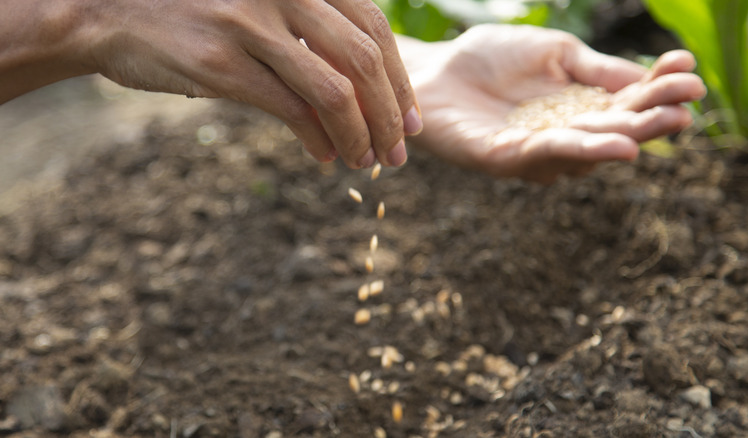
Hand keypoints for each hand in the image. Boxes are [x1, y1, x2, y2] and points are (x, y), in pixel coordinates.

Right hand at [85, 0, 420, 167]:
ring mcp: (251, 24)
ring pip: (334, 91)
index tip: (411, 120)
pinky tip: (327, 158)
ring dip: (361, 135)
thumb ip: (312, 30)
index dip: (401, 80)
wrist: (111, 10)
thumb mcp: (264, 3)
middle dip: (390, 114)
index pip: (375, 27)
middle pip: (364, 60)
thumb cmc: (199, 11)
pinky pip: (291, 111)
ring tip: (368, 162)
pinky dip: (319, 141)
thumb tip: (366, 87)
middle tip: (399, 151)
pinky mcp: (221, 63)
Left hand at [399, 24, 705, 182]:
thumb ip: (595, 68)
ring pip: (585, 150)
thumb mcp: (555, 54)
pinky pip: (543, 155)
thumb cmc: (491, 58)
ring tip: (656, 128)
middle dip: (652, 120)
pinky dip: (578, 149)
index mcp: (580, 107)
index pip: (629, 102)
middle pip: (614, 132)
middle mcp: (564, 135)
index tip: (689, 69)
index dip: (659, 88)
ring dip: (621, 139)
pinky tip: (611, 144)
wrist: (433, 69)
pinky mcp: (502, 160)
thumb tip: (649, 76)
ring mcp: (535, 152)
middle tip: (686, 108)